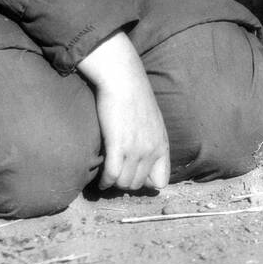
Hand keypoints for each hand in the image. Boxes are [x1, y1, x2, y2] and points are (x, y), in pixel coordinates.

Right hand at [77, 32, 169, 191]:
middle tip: (115, 174)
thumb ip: (152, 141)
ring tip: (107, 176)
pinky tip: (101, 179)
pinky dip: (104, 181)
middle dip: (125, 182)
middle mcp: (151, 149)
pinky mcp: (118, 144)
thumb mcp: (153, 121)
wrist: (123, 79)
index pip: (161, 181)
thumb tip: (144, 159)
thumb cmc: (135, 96)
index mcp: (162, 144)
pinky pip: (112, 175)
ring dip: (114, 183)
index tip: (133, 175)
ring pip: (124, 183)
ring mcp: (136, 148)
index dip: (146, 182)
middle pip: (137, 184)